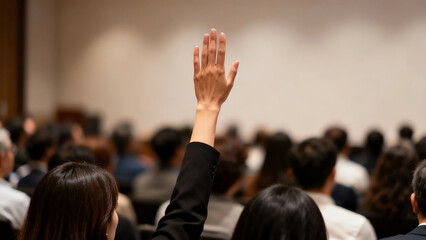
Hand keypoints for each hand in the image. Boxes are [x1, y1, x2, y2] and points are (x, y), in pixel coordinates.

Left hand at [190, 29, 238, 145]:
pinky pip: (195, 63)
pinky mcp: (196, 75)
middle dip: (213, 40)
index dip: (222, 43)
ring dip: (205, 44)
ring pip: (204, 55)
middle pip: (212, 52)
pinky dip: (196, 55)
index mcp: (220, 71)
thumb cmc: (220, 95)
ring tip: (206, 35)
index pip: (221, 54)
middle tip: (213, 30)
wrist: (208, 104)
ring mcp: (203, 72)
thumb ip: (233, 72)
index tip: (222, 35)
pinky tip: (197, 47)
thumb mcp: (229, 84)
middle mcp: (211, 69)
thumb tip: (237, 62)